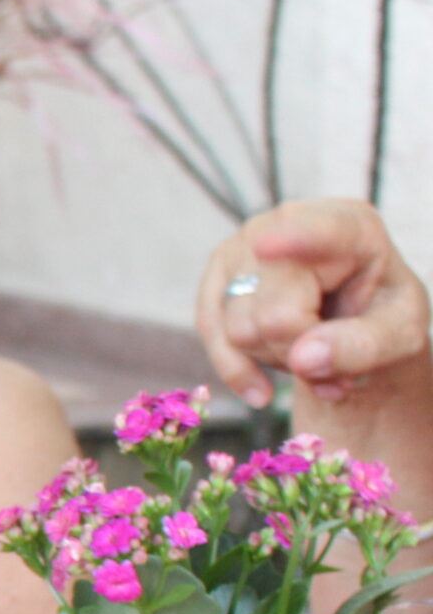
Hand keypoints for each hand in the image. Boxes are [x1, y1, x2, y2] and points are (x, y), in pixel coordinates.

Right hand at [197, 197, 430, 407]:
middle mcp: (286, 223)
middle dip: (299, 352)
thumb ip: (365, 346)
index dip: (293, 239)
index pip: (320, 233)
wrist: (354, 315)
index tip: (267, 245)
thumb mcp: (401, 333)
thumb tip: (303, 359)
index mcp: (351, 227)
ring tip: (309, 349)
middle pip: (272, 314)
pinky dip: (237, 370)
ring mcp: (243, 246)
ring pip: (239, 330)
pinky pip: (211, 333)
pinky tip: (261, 389)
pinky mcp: (216, 275)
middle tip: (334, 359)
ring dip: (275, 358)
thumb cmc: (381, 313)